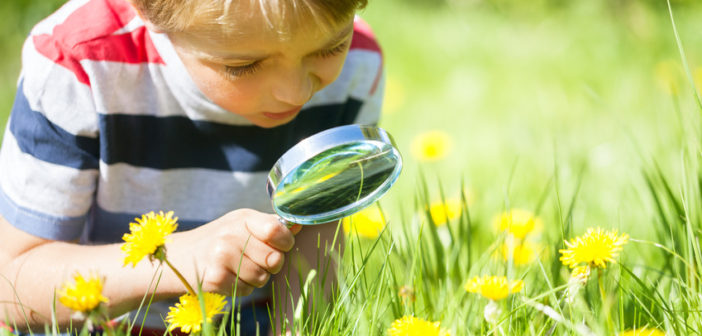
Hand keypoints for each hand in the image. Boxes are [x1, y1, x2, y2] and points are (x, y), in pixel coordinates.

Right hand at [167, 209, 301, 295]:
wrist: (177, 258)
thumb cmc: (217, 240)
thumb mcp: (241, 225)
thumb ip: (269, 226)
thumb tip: (299, 224)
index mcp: (242, 218)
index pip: (276, 230)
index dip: (285, 242)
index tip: (280, 246)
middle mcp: (231, 234)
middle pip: (274, 259)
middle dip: (271, 265)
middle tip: (255, 260)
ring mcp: (221, 256)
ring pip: (262, 278)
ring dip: (255, 278)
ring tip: (238, 268)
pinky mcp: (214, 278)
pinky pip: (246, 290)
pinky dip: (241, 288)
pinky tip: (227, 277)